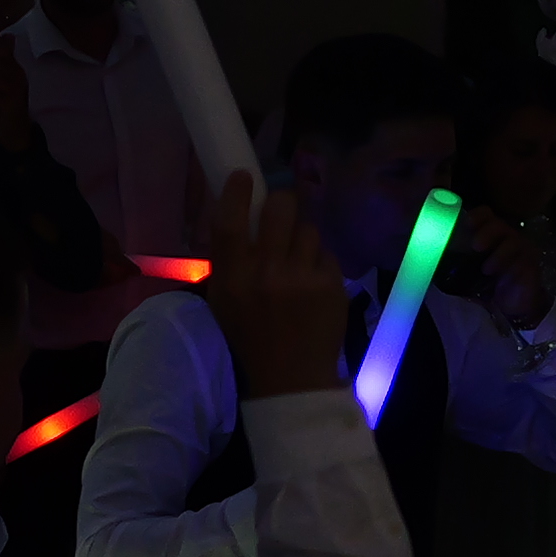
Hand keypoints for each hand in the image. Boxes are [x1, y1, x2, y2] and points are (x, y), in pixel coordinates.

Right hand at [207, 171, 351, 397]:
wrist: (290, 380)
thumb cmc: (250, 339)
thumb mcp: (224, 302)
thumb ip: (230, 261)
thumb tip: (241, 214)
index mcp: (232, 279)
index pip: (229, 221)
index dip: (236, 192)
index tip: (243, 176)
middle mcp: (266, 274)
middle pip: (279, 208)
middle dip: (281, 204)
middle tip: (281, 212)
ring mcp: (302, 279)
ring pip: (308, 229)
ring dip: (302, 239)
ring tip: (298, 262)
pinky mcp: (331, 286)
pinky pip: (327, 254)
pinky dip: (320, 264)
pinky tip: (313, 285)